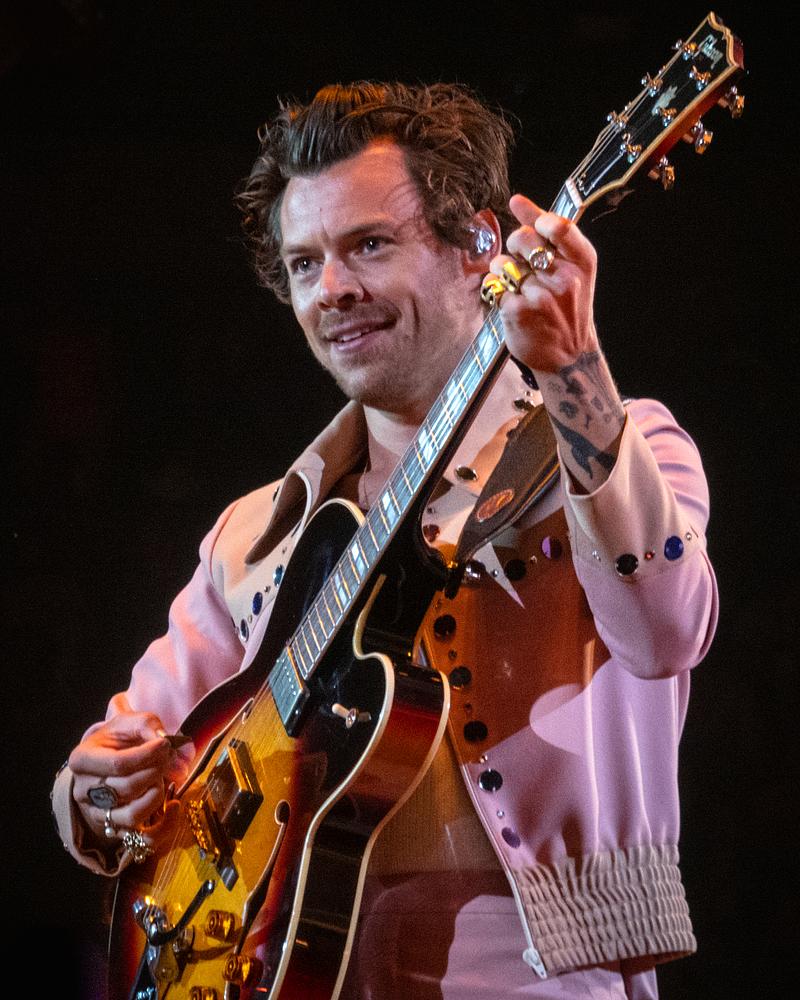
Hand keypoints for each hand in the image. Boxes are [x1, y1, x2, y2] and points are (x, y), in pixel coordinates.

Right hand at [69, 712, 188, 843]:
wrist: (110, 757)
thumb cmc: (120, 738)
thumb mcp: (130, 722)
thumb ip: (147, 725)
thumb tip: (166, 743)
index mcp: (82, 761)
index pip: (117, 764)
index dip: (147, 755)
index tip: (165, 744)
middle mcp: (84, 791)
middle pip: (126, 788)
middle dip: (155, 771)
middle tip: (168, 757)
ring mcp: (98, 814)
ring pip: (132, 815)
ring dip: (156, 795)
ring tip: (163, 777)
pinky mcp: (117, 829)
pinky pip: (142, 840)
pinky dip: (165, 826)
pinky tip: (175, 805)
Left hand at [490, 194, 598, 372]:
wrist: (568, 356)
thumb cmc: (568, 308)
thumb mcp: (573, 270)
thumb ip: (549, 235)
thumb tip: (517, 200)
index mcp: (582, 263)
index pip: (559, 226)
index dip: (539, 220)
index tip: (535, 228)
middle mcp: (564, 279)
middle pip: (524, 239)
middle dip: (515, 244)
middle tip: (522, 261)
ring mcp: (541, 296)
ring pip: (504, 264)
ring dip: (502, 270)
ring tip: (516, 285)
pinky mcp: (518, 312)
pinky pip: (495, 287)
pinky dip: (497, 292)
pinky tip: (510, 301)